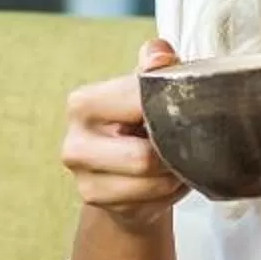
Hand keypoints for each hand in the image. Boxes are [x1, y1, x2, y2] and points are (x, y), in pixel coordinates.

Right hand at [64, 39, 189, 231]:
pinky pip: (153, 201)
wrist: (126, 169)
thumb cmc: (140, 122)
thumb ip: (156, 64)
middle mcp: (74, 143)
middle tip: (186, 143)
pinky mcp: (99, 204)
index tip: (185, 110)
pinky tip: (166, 180)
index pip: (138, 104)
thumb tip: (161, 55)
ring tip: (177, 160)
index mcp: (83, 104)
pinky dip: (170, 192)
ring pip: (153, 182)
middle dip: (174, 152)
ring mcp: (83, 180)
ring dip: (176, 174)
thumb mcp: (148, 87)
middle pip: (144, 157)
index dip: (171, 108)